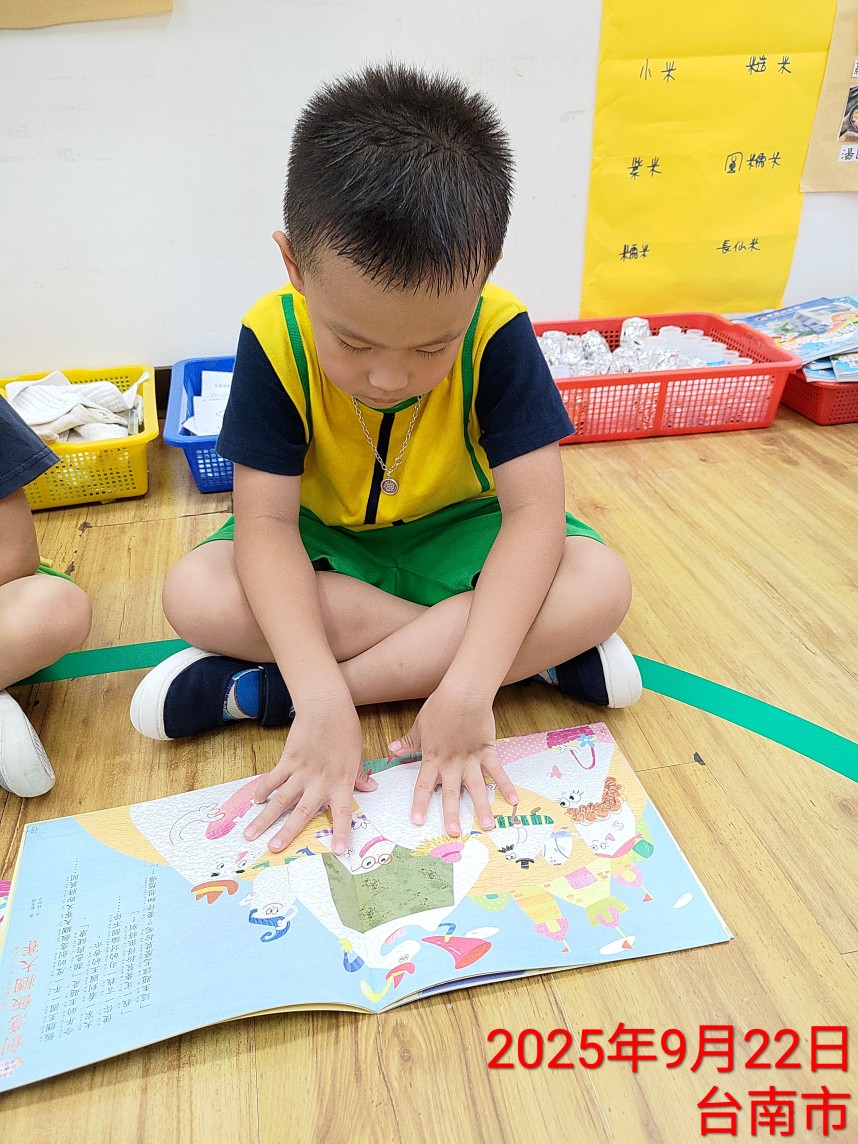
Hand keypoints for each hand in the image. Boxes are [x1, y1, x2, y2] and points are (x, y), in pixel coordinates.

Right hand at [243, 697, 375, 854]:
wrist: (326, 707)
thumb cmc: (346, 729)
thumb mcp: (357, 754)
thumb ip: (359, 775)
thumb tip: (370, 789)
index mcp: (341, 781)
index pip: (343, 812)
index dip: (342, 832)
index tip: (340, 851)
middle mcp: (320, 781)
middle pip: (302, 812)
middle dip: (287, 832)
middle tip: (274, 849)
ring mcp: (301, 771)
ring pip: (280, 799)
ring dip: (265, 818)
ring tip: (251, 834)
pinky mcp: (288, 760)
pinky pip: (273, 779)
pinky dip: (263, 790)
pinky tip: (255, 801)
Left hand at [388, 682, 517, 837]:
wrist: (463, 693)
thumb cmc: (439, 706)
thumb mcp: (419, 725)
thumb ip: (409, 742)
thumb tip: (392, 749)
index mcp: (432, 758)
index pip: (423, 785)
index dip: (419, 803)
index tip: (417, 821)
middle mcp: (452, 763)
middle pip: (450, 793)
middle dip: (451, 814)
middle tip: (453, 834)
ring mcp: (471, 759)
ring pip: (476, 788)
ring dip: (481, 808)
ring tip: (486, 827)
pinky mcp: (487, 752)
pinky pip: (497, 772)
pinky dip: (506, 785)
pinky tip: (513, 801)